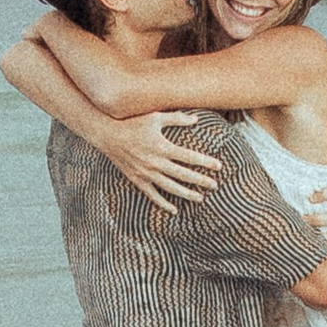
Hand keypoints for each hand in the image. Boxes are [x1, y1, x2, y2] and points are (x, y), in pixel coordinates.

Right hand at [98, 111, 222, 212]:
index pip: (189, 157)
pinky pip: (152, 195)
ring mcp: (146, 173)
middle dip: (200, 181)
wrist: (107, 135)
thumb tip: (196, 119)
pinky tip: (174, 209)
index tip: (219, 166)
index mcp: (162, 147)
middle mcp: (155, 162)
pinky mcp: (137, 179)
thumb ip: (176, 118)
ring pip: (170, 187)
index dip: (205, 162)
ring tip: (200, 198)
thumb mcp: (154, 117)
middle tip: (215, 185)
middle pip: (183, 174)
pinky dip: (163, 203)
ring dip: (186, 194)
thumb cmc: (132, 123)